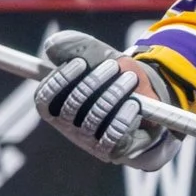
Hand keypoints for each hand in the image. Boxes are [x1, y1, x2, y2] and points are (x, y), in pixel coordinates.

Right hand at [36, 29, 181, 168]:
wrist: (149, 99)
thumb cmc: (116, 77)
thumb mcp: (98, 57)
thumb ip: (75, 47)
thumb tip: (51, 45)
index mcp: (57, 105)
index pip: (45, 97)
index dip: (61, 79)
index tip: (80, 62)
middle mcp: (68, 126)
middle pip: (72, 105)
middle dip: (94, 82)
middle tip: (114, 66)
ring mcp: (88, 140)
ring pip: (94, 117)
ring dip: (114, 94)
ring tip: (130, 78)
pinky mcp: (111, 150)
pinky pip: (112, 136)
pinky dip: (124, 117)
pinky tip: (135, 104)